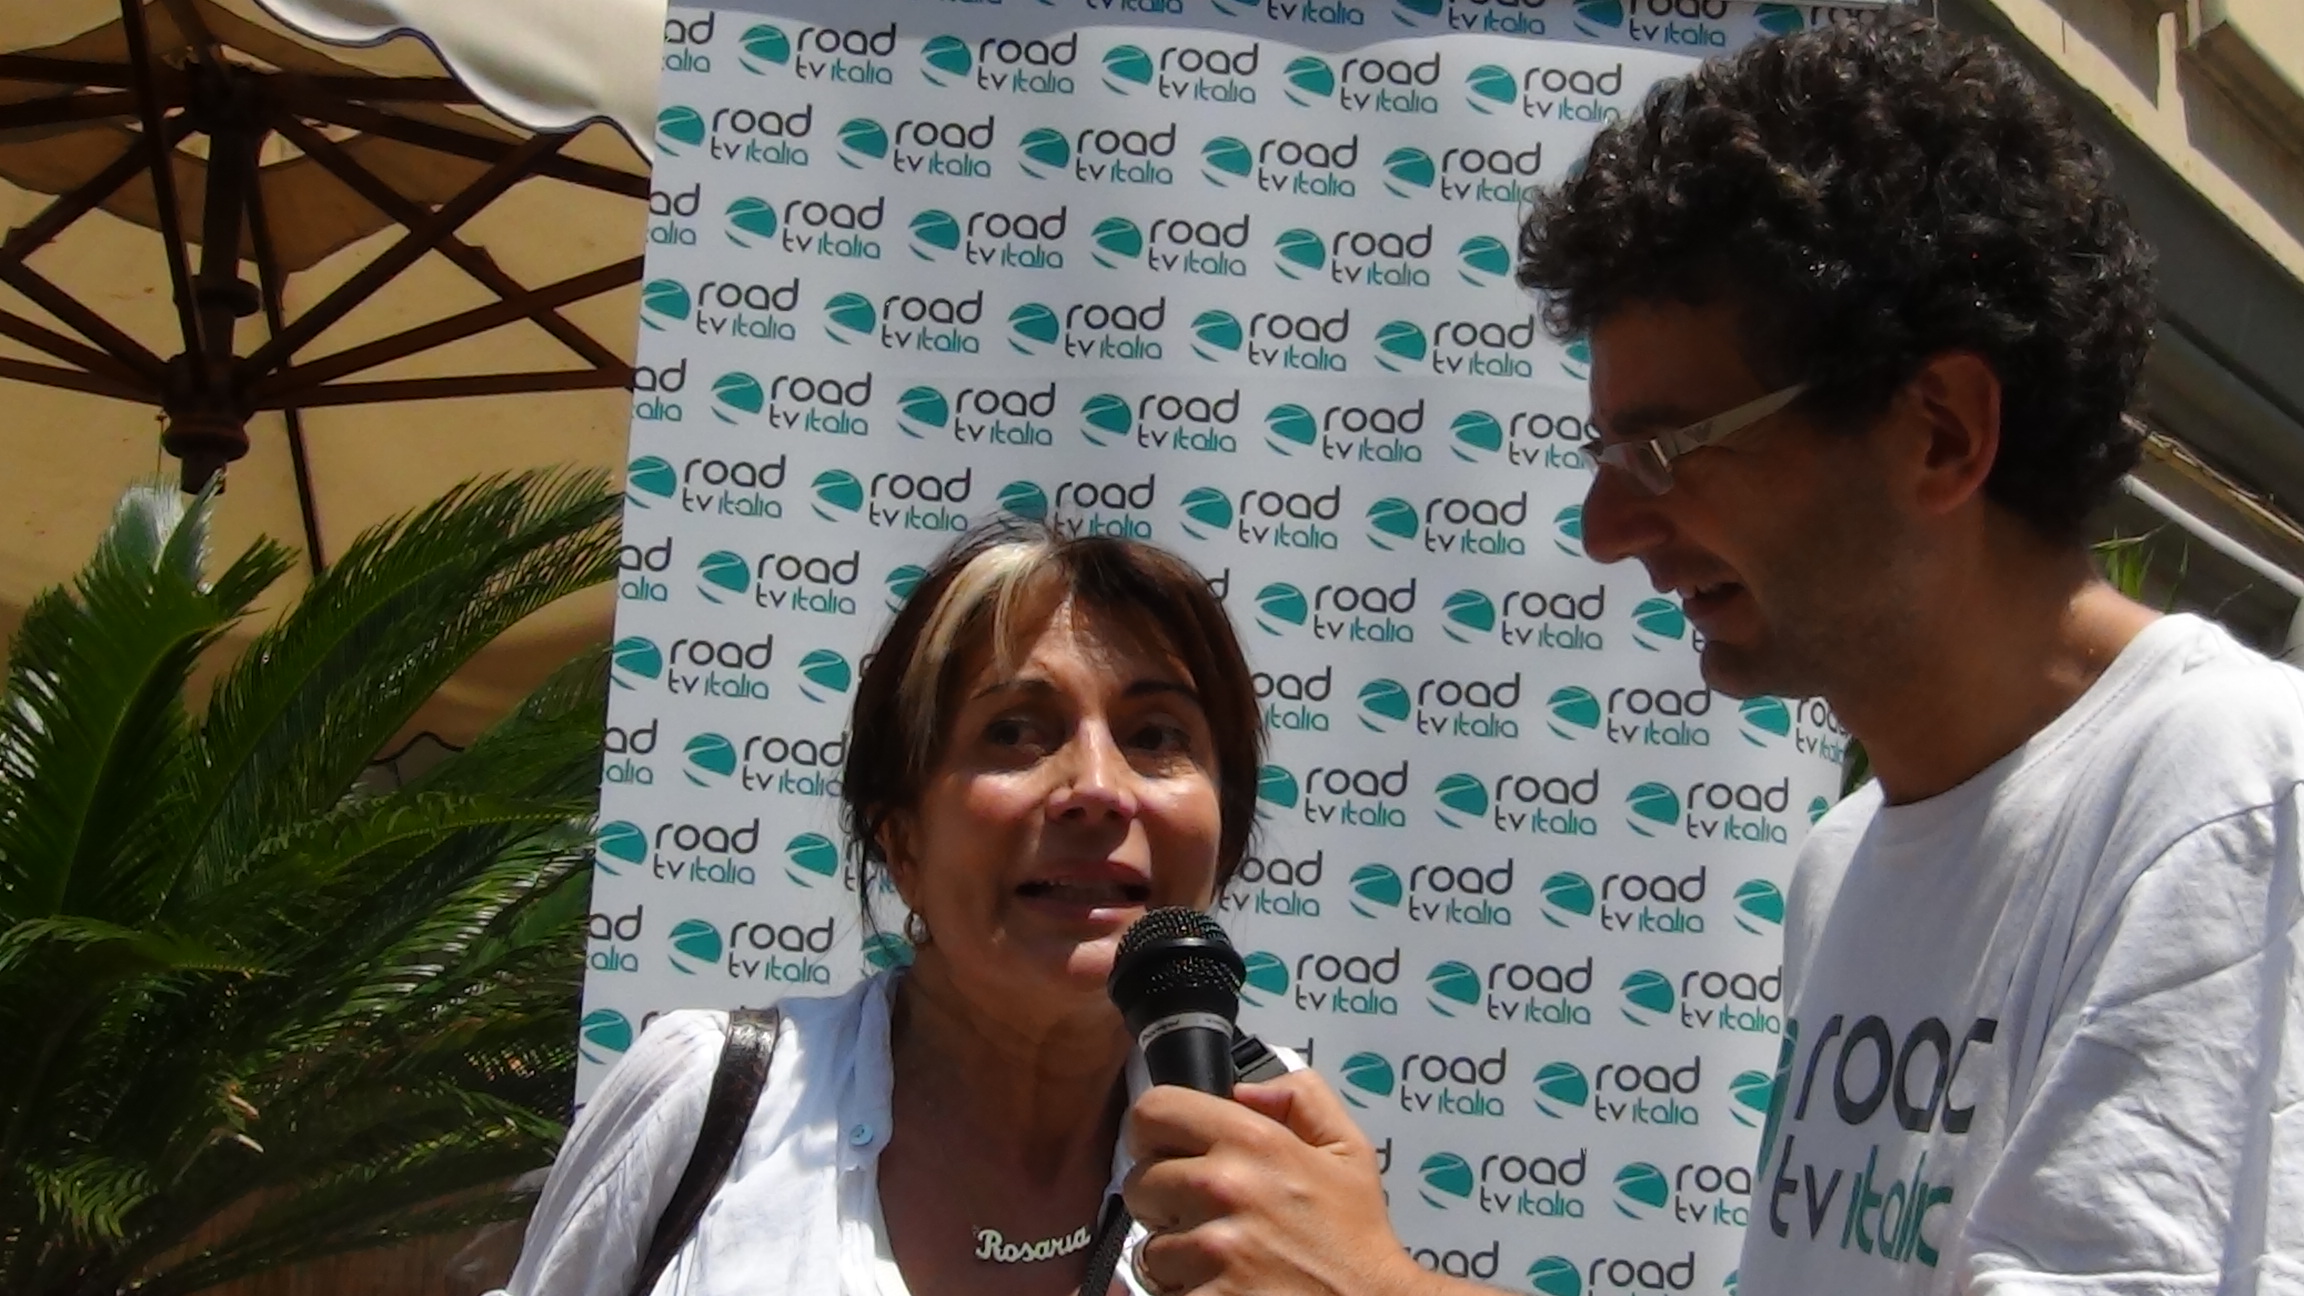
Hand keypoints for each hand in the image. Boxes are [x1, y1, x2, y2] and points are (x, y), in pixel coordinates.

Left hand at [1120, 1071, 1439, 1295]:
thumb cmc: (1354, 1240)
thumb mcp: (1348, 1150)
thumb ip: (1302, 1098)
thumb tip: (1247, 1088)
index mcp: (1253, 1141)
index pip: (1154, 1111)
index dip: (1155, 1132)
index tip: (1167, 1152)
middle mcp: (1224, 1187)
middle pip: (1141, 1182)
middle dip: (1165, 1201)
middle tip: (1206, 1217)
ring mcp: (1212, 1248)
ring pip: (1150, 1245)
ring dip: (1178, 1256)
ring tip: (1225, 1259)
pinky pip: (1163, 1291)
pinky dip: (1188, 1292)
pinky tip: (1226, 1288)